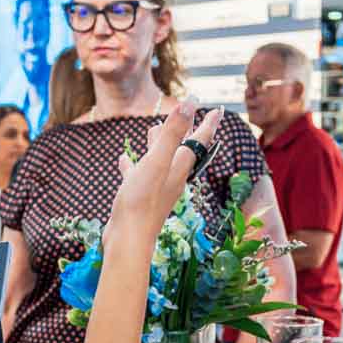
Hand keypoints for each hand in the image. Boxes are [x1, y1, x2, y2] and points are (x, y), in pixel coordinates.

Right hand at [108, 102, 220, 234]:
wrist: (127, 239)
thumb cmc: (142, 201)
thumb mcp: (157, 161)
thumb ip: (173, 132)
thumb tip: (191, 103)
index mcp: (179, 168)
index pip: (199, 141)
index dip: (208, 124)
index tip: (218, 110)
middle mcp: (171, 178)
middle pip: (181, 149)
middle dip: (184, 131)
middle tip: (188, 116)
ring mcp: (155, 189)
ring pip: (160, 161)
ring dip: (158, 145)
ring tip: (151, 131)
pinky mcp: (139, 198)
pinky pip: (138, 175)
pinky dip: (134, 164)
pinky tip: (124, 158)